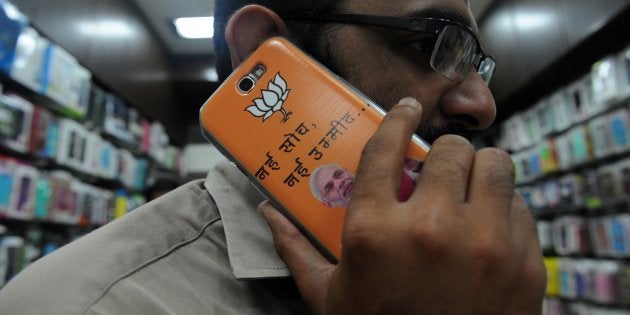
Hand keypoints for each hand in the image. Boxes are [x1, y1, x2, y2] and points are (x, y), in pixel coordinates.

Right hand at [259, 97, 545, 314]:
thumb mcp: (327, 296)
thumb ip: (295, 249)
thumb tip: (267, 213)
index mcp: (375, 232)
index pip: (386, 147)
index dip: (397, 117)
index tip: (406, 107)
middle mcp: (431, 229)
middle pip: (450, 150)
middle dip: (444, 155)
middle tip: (438, 170)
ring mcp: (483, 244)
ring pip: (495, 165)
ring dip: (481, 171)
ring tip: (468, 188)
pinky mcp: (522, 262)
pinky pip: (520, 207)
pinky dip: (504, 209)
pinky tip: (488, 227)